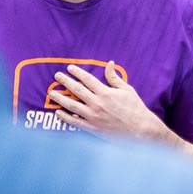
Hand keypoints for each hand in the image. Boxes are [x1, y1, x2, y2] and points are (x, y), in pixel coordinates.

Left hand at [50, 63, 165, 139]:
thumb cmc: (135, 108)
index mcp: (106, 93)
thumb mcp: (127, 90)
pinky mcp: (92, 127)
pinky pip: (74, 122)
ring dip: (60, 98)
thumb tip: (109, 63)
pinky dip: (64, 117)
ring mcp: (93, 116)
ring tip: (52, 93)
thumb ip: (114, 78)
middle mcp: (97, 103)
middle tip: (57, 76)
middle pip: (76, 90)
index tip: (69, 68)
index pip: (87, 79)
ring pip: (71, 105)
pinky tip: (57, 112)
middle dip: (65, 81)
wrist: (140, 130)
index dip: (77, 72)